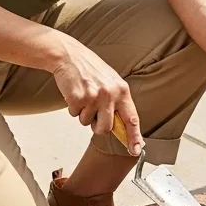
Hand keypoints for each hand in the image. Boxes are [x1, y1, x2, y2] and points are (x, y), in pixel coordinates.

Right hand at [49, 34, 143, 155]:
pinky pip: (74, 115)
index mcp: (122, 90)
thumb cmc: (90, 69)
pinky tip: (75, 93)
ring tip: (84, 96)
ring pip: (87, 123)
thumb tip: (121, 126)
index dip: (134, 136)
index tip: (135, 149)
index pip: (131, 118)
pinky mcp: (77, 98)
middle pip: (106, 128)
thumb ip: (117, 102)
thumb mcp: (111, 82)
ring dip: (83, 114)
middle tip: (93, 111)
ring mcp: (93, 97)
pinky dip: (73, 108)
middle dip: (97, 126)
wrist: (69, 55)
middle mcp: (110, 94)